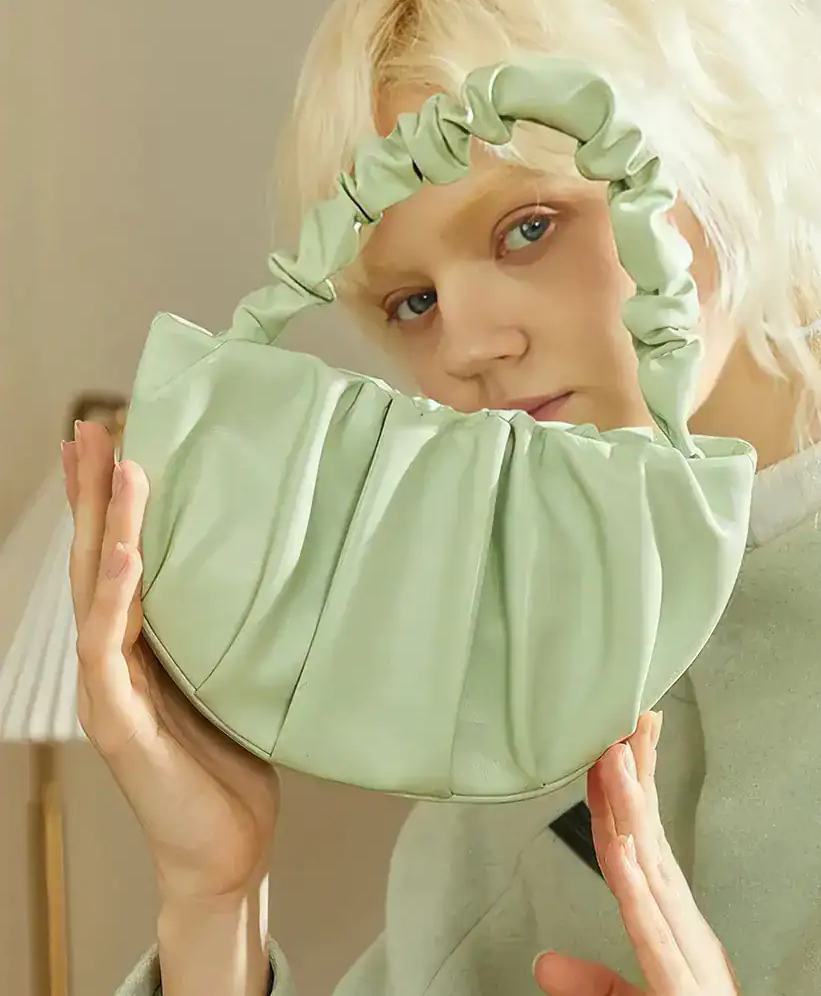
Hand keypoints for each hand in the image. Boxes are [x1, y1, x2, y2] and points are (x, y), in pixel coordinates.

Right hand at [64, 420, 278, 905]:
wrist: (229, 847)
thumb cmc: (233, 761)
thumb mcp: (236, 673)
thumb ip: (231, 625)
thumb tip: (273, 562)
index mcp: (142, 645)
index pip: (119, 559)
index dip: (111, 502)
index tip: (115, 441)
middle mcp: (116, 659)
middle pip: (96, 561)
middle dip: (93, 495)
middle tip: (92, 429)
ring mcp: (110, 691)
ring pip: (95, 593)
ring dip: (105, 527)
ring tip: (115, 466)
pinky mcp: (120, 727)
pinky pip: (109, 652)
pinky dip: (114, 601)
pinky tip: (125, 557)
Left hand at [533, 713, 740, 995]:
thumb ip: (594, 984)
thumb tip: (544, 961)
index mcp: (672, 924)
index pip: (640, 842)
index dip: (623, 792)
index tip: (613, 742)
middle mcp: (681, 926)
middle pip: (651, 837)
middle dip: (639, 773)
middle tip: (630, 713)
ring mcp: (684, 952)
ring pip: (652, 868)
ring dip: (633, 811)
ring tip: (616, 756)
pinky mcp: (681, 986)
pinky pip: (653, 931)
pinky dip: (637, 885)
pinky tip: (623, 849)